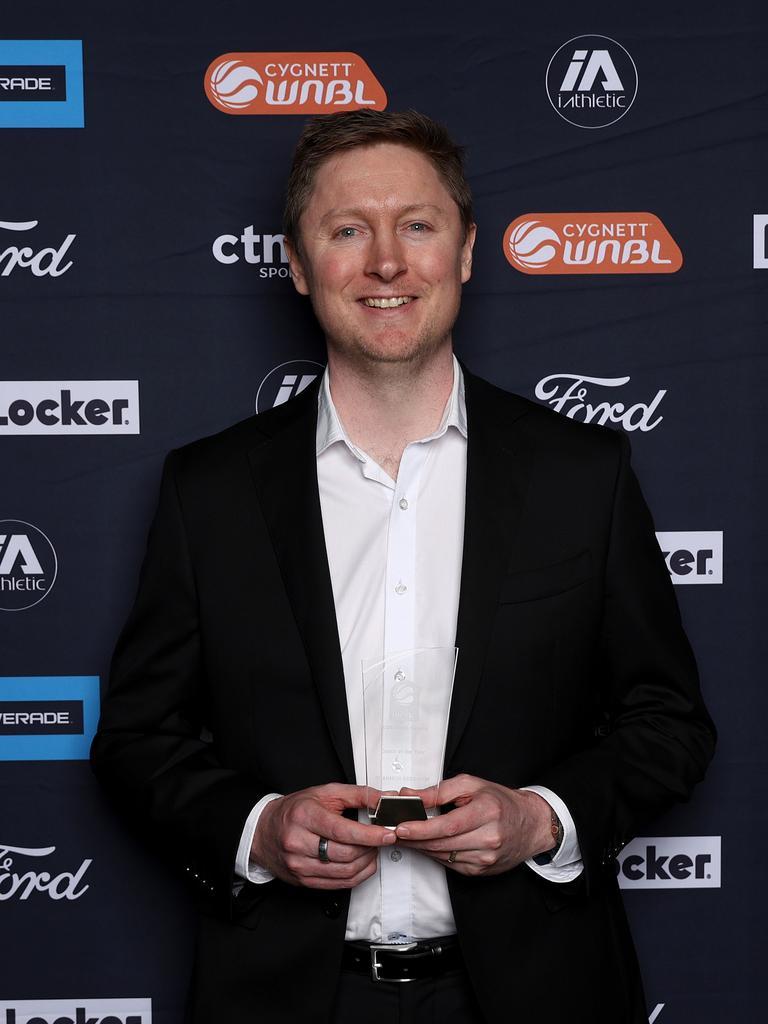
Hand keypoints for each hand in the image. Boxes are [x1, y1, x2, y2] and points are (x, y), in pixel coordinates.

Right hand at [250, 783, 395, 888]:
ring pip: (344, 872)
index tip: (388, 833)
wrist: (264, 830)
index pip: (342, 831)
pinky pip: (338, 885)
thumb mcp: (325, 793)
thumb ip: (358, 794)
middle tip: (381, 839)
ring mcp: (299, 864)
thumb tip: (383, 799)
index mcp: (304, 816)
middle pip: (345, 854)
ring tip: (372, 850)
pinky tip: (363, 864)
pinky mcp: (303, 880)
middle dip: (371, 848)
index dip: (369, 835)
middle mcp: (298, 842)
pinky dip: (357, 876)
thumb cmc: (295, 810)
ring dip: (367, 863)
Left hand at [394, 774, 555, 875]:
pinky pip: (450, 864)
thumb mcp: (472, 785)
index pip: (447, 826)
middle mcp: (489, 838)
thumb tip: (411, 795)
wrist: (530, 824)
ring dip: (420, 847)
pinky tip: (425, 845)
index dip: (421, 829)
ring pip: (443, 856)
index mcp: (487, 812)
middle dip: (414, 839)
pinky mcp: (481, 870)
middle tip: (393, 831)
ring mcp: (486, 858)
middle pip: (442, 844)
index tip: (401, 827)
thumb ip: (439, 791)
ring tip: (404, 837)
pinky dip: (435, 854)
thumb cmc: (501, 802)